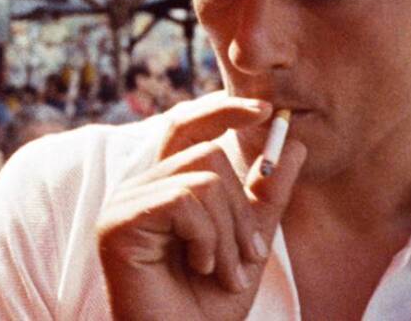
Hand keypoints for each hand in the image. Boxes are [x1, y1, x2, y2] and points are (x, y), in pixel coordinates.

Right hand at [96, 93, 306, 320]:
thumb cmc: (207, 306)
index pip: (187, 126)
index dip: (221, 108)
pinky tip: (199, 268)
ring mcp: (124, 203)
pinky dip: (206, 238)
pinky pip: (183, 200)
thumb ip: (267, 196)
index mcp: (165, 187)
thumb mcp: (249, 243)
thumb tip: (293, 143)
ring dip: (229, 233)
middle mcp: (139, 188)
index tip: (264, 110)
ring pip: (203, 179)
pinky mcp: (117, 223)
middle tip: (249, 258)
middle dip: (243, 210)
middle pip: (208, 152)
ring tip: (223, 273)